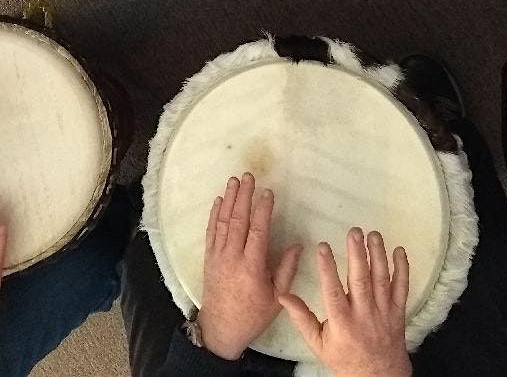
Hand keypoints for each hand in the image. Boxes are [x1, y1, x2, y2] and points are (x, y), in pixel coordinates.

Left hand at [196, 173, 301, 359]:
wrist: (220, 329)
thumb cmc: (252, 315)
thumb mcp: (277, 297)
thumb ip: (287, 270)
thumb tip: (297, 244)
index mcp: (251, 266)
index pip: (258, 231)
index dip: (263, 210)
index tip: (268, 192)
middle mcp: (232, 257)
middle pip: (238, 220)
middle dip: (244, 196)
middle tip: (249, 176)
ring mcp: (218, 256)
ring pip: (223, 221)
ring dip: (229, 199)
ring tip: (235, 180)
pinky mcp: (209, 258)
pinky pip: (211, 231)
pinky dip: (215, 214)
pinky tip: (219, 200)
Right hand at [279, 229, 411, 376]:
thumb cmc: (344, 359)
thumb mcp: (318, 343)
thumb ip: (302, 318)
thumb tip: (283, 296)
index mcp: (342, 322)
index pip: (332, 290)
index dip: (327, 268)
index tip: (323, 246)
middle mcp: (363, 315)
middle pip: (360, 280)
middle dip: (357, 254)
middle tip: (354, 231)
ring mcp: (383, 312)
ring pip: (381, 280)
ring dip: (378, 255)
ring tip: (373, 234)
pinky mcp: (398, 312)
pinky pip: (402, 288)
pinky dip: (402, 269)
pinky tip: (399, 250)